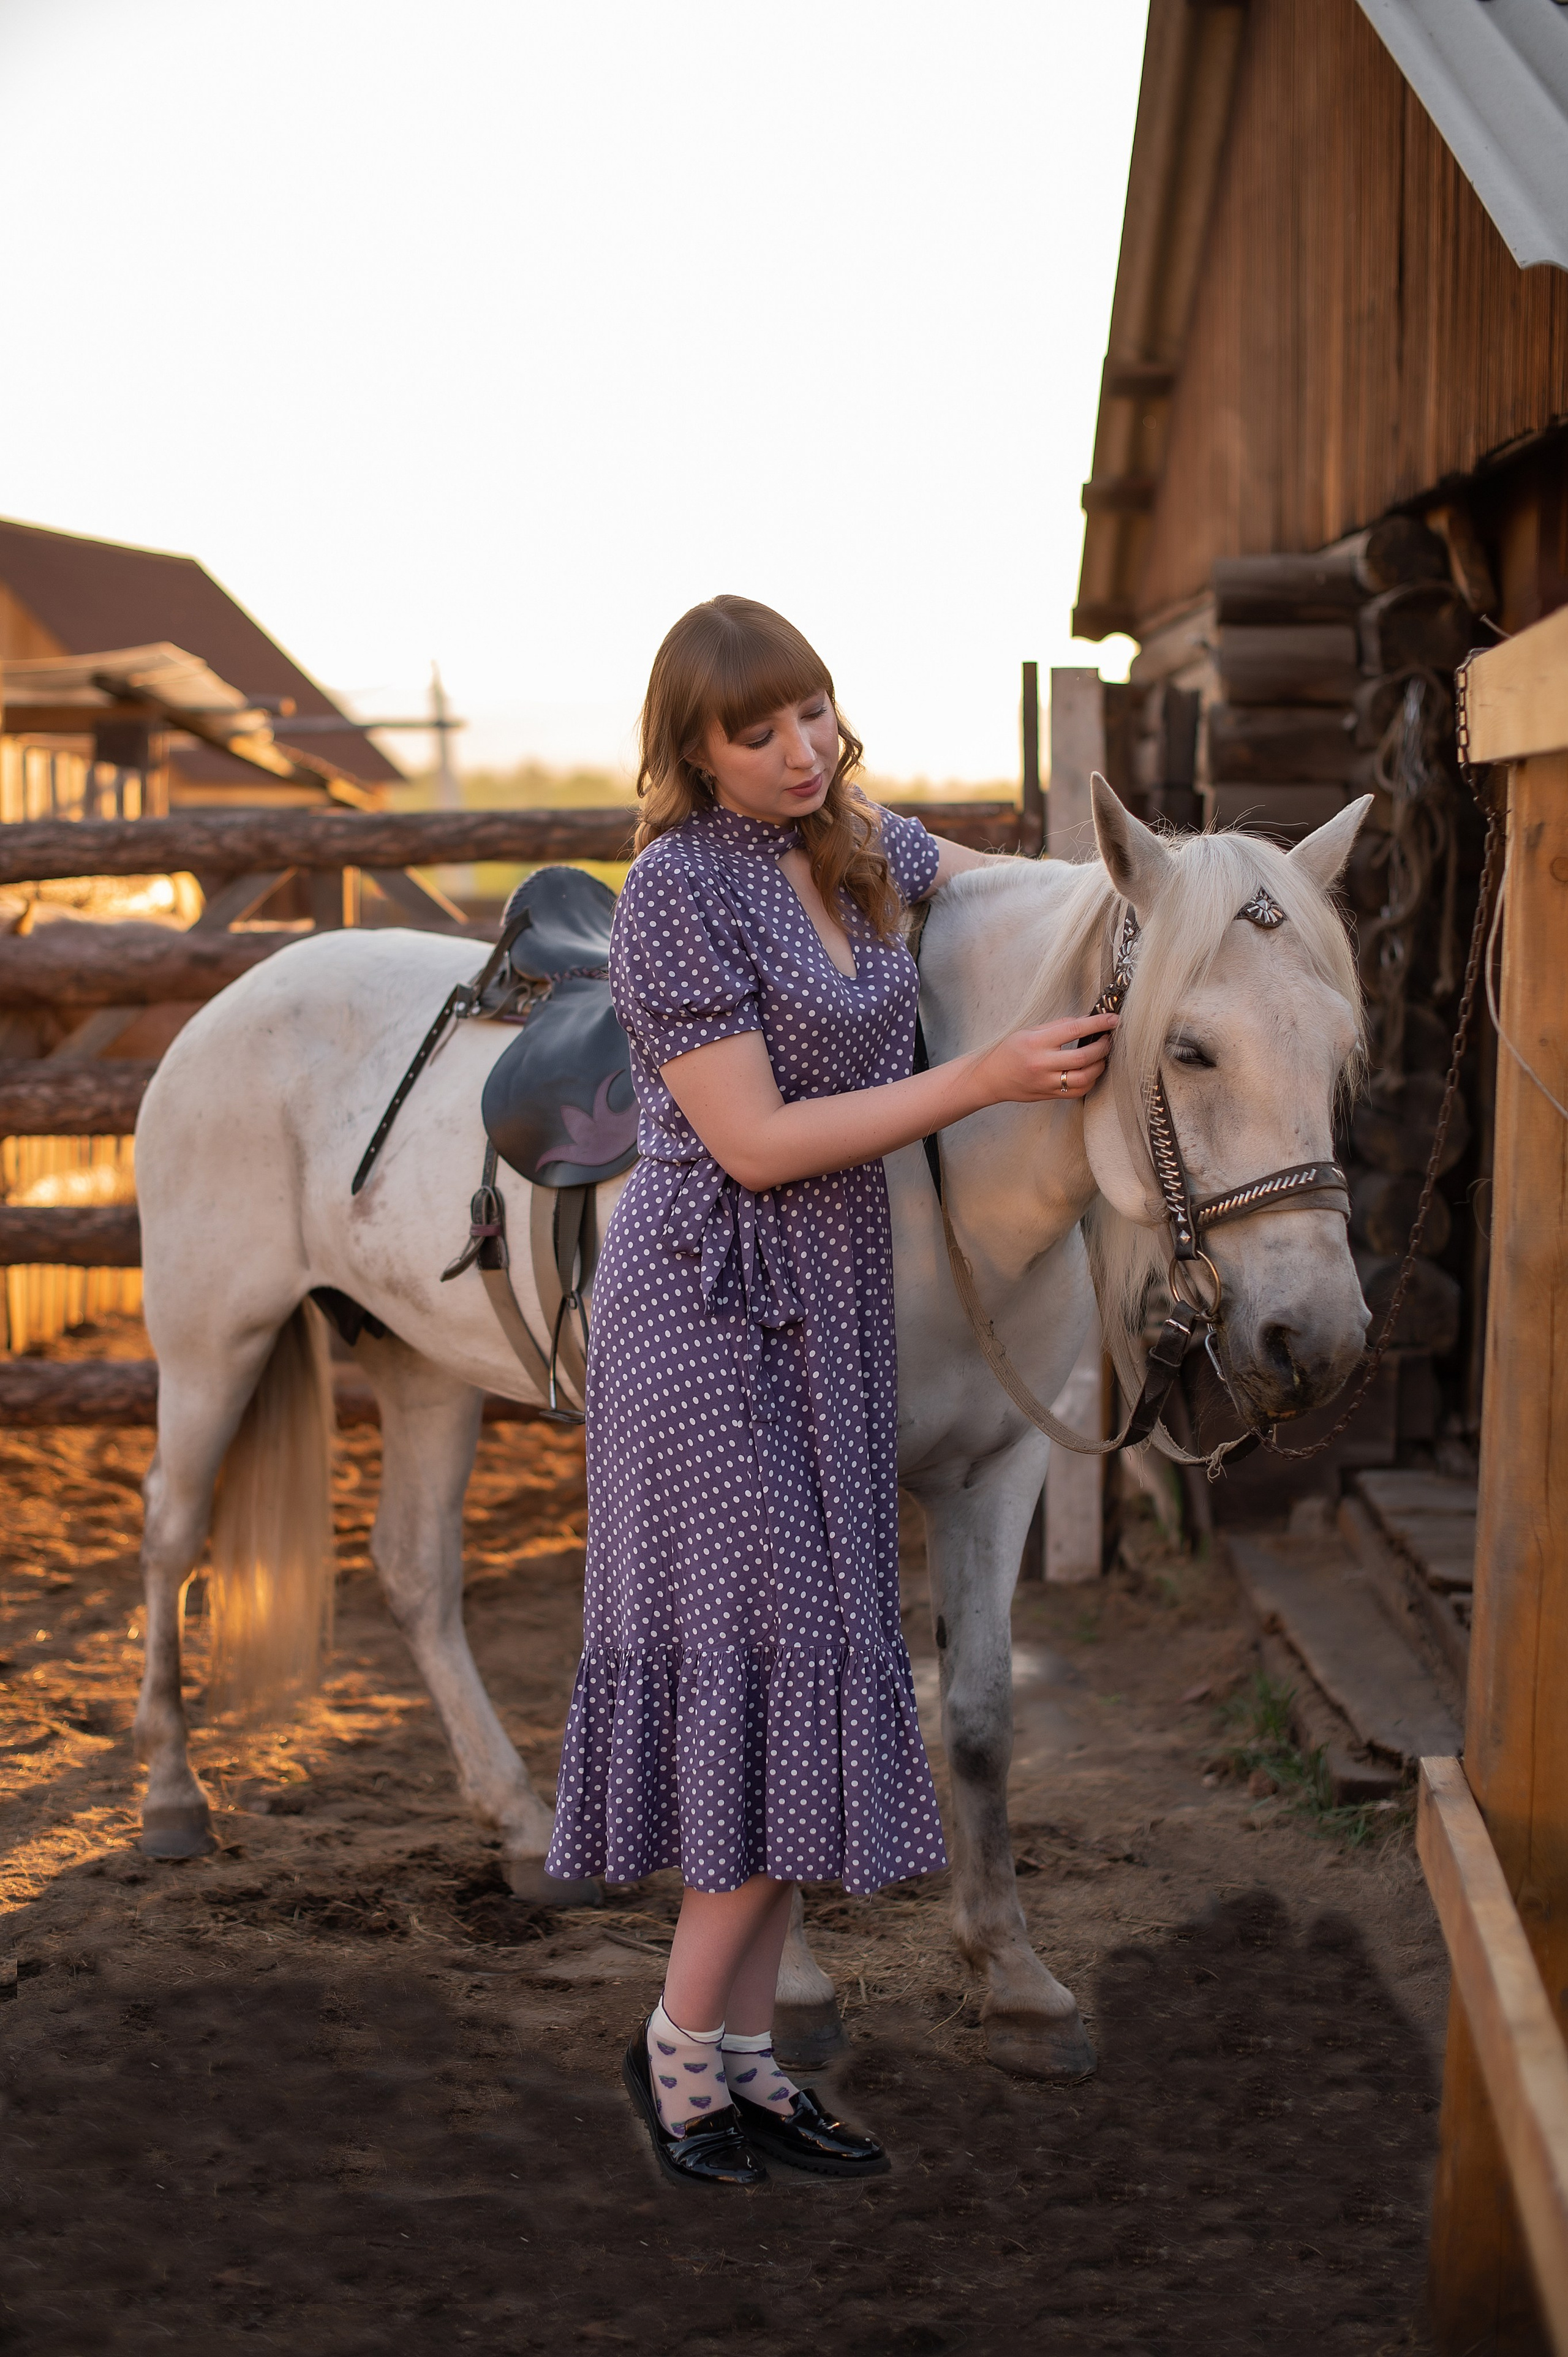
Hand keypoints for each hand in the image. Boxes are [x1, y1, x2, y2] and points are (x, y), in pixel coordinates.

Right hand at [971, 1014, 1117, 1104]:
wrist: (991, 1078)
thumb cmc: (1009, 1051)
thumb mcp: (1029, 1031)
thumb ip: (1057, 1026)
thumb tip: (1085, 1021)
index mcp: (1036, 1043)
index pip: (1074, 1030)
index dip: (1097, 1023)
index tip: (1113, 1019)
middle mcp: (1041, 1064)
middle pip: (1083, 1057)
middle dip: (1102, 1046)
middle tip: (1108, 1038)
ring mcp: (1046, 1082)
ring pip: (1084, 1078)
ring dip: (1099, 1066)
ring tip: (1102, 1056)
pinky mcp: (1049, 1095)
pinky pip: (1077, 1092)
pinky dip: (1090, 1081)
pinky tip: (1091, 1071)